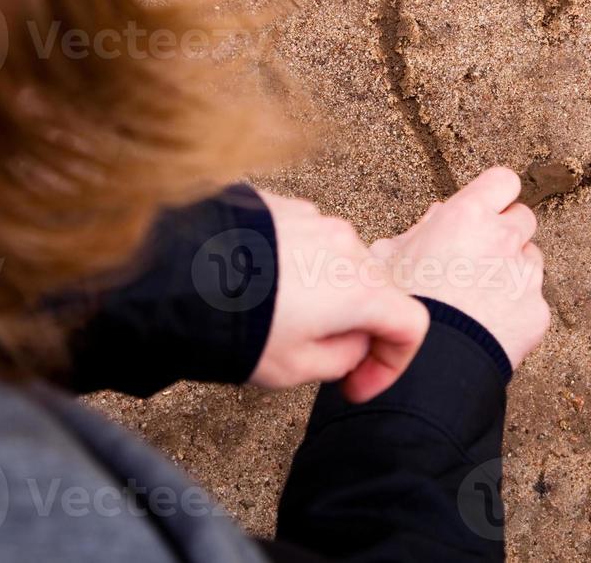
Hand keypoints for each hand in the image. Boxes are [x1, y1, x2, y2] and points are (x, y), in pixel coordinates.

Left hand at [250, 191, 429, 402]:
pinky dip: (296, 267)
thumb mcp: (295, 369)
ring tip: (280, 321)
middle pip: (375, 291)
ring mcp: (314, 219)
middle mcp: (346, 245)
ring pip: (338, 263)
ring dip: (324, 294)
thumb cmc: (238, 325)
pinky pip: (306, 241)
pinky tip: (261, 288)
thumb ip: (342, 359)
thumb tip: (351, 344)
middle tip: (319, 357)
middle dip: (356, 328)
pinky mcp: (282, 207)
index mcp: (361, 290)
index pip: (410, 325)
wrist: (180, 274)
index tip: (359, 382)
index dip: (392, 363)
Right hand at [371, 167, 549, 368]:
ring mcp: (526, 275)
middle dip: (506, 232)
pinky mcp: (538, 311)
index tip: (486, 208)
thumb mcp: (388, 259)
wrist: (428, 365)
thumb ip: (417, 232)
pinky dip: (517, 309)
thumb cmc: (401, 308)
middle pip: (523, 218)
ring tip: (481, 297)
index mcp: (467, 217)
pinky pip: (533, 300)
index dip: (495, 194)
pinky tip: (489, 324)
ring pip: (531, 259)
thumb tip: (437, 217)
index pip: (503, 181)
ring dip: (513, 270)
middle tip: (481, 255)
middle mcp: (503, 239)